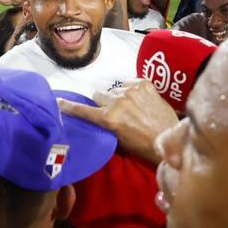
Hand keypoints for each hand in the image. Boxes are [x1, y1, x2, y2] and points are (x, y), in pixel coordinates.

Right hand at [57, 80, 177, 163]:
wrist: (169, 137)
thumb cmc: (142, 145)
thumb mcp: (118, 139)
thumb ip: (105, 124)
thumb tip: (98, 115)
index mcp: (108, 118)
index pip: (82, 110)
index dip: (69, 106)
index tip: (58, 101)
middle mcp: (117, 102)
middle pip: (98, 95)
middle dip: (103, 102)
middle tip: (115, 111)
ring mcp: (131, 90)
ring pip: (114, 89)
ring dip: (119, 96)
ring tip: (132, 107)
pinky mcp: (143, 83)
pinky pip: (129, 82)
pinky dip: (132, 90)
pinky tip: (141, 100)